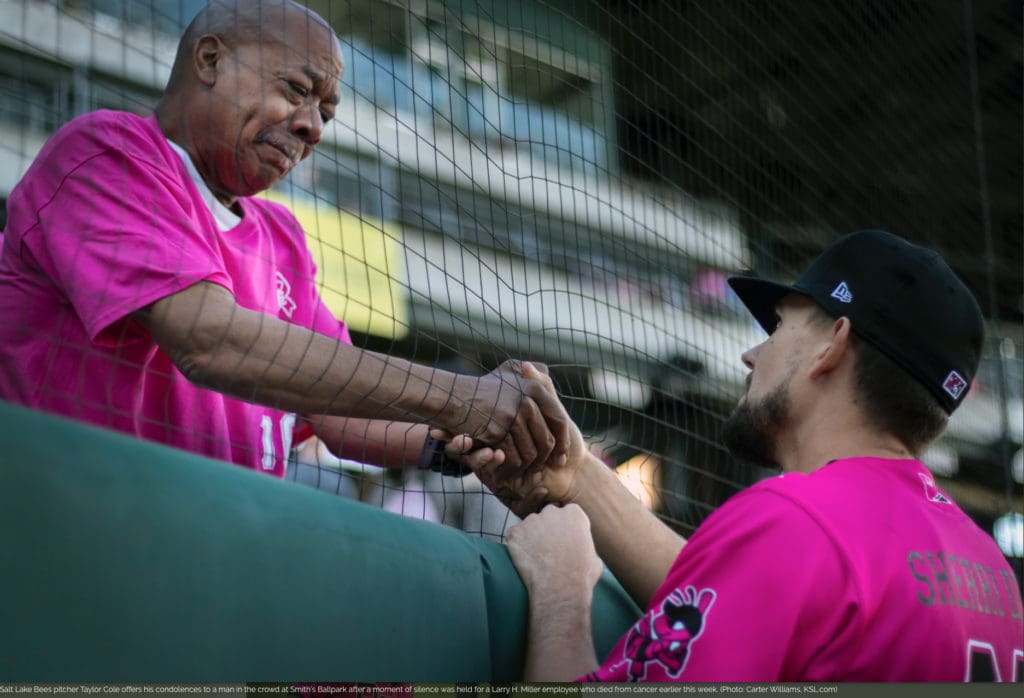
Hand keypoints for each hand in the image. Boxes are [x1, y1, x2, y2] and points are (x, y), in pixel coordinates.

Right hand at [473, 362, 588, 513]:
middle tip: (546, 470)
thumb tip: (550, 375)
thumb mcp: (510, 375)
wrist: (452, 396)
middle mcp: (526, 400)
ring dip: (529, 467)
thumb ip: (533, 376)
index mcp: (534, 388)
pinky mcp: (497, 431)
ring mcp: (511, 416)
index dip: (563, 440)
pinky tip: (511, 473)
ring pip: (531, 452)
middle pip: (547, 439)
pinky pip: (513, 458)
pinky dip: (512, 469)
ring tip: (529, 474)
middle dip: (548, 459)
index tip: (562, 456)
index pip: (558, 419)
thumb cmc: (484, 387)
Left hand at [505, 503, 602, 595]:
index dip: (564, 527)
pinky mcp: (515, 532)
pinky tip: (525, 560)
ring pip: (530, 526)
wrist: (560, 588)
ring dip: (531, 537)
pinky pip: (514, 536)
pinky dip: (517, 546)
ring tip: (537, 558)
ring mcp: (531, 520)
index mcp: (574, 514)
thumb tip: (581, 549)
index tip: (563, 540)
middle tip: (548, 549)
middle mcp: (552, 511)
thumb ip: (584, 545)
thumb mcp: (594, 557)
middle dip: (547, 528)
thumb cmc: (580, 576)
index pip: (567, 513)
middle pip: (547, 515)